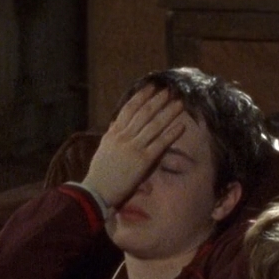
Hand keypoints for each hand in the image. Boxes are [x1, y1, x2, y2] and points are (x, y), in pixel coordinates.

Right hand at [81, 85, 186, 208]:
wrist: (97, 191)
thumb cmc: (99, 172)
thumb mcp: (103, 148)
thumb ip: (111, 134)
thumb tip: (115, 122)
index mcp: (114, 133)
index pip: (129, 109)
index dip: (141, 97)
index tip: (151, 87)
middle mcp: (124, 137)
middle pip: (144, 114)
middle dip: (157, 101)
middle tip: (169, 91)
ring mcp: (134, 148)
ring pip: (154, 125)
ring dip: (168, 113)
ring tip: (179, 103)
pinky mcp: (143, 161)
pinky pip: (160, 144)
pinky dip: (171, 134)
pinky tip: (181, 126)